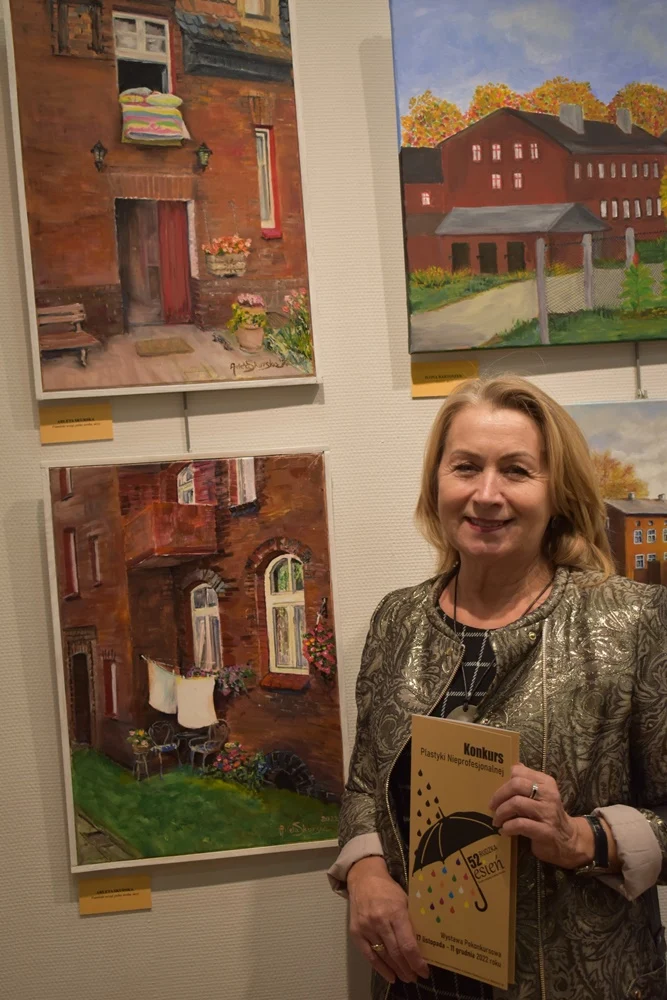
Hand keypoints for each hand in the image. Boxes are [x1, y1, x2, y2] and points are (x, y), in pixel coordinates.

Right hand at [347, 856, 429, 984]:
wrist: (364, 879)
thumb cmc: (388, 889)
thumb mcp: (405, 899)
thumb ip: (411, 919)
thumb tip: (424, 942)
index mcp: (395, 912)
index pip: (407, 944)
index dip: (416, 961)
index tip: (424, 971)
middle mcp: (380, 921)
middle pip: (396, 953)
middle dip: (408, 968)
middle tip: (416, 977)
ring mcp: (366, 928)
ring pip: (383, 956)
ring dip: (396, 970)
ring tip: (406, 977)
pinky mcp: (356, 932)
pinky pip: (368, 956)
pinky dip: (380, 968)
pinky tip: (390, 976)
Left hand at [488, 764, 593, 868]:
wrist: (568, 840)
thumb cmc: (548, 814)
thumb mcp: (542, 795)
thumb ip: (528, 781)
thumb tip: (513, 766)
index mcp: (546, 782)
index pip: (520, 772)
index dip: (504, 781)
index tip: (497, 792)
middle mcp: (549, 795)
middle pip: (516, 785)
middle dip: (499, 795)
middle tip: (492, 806)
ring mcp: (548, 813)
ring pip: (516, 803)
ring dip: (501, 812)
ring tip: (497, 820)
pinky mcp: (546, 831)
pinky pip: (520, 824)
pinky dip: (508, 827)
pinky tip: (505, 830)